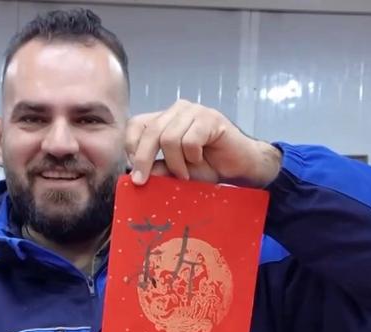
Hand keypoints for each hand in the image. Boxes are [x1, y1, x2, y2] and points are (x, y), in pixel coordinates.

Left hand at [125, 99, 281, 187]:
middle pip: (150, 131)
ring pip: (169, 138)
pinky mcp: (210, 118)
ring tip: (185, 174)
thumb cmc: (209, 168)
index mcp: (165, 119)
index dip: (130, 146)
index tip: (133, 171)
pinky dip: (192, 157)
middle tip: (142, 181)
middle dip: (143, 159)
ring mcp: (194, 111)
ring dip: (175, 163)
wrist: (240, 168)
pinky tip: (200, 160)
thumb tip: (135, 174)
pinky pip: (190, 140)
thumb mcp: (176, 172)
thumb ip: (158, 169)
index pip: (137, 124)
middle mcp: (177, 111)